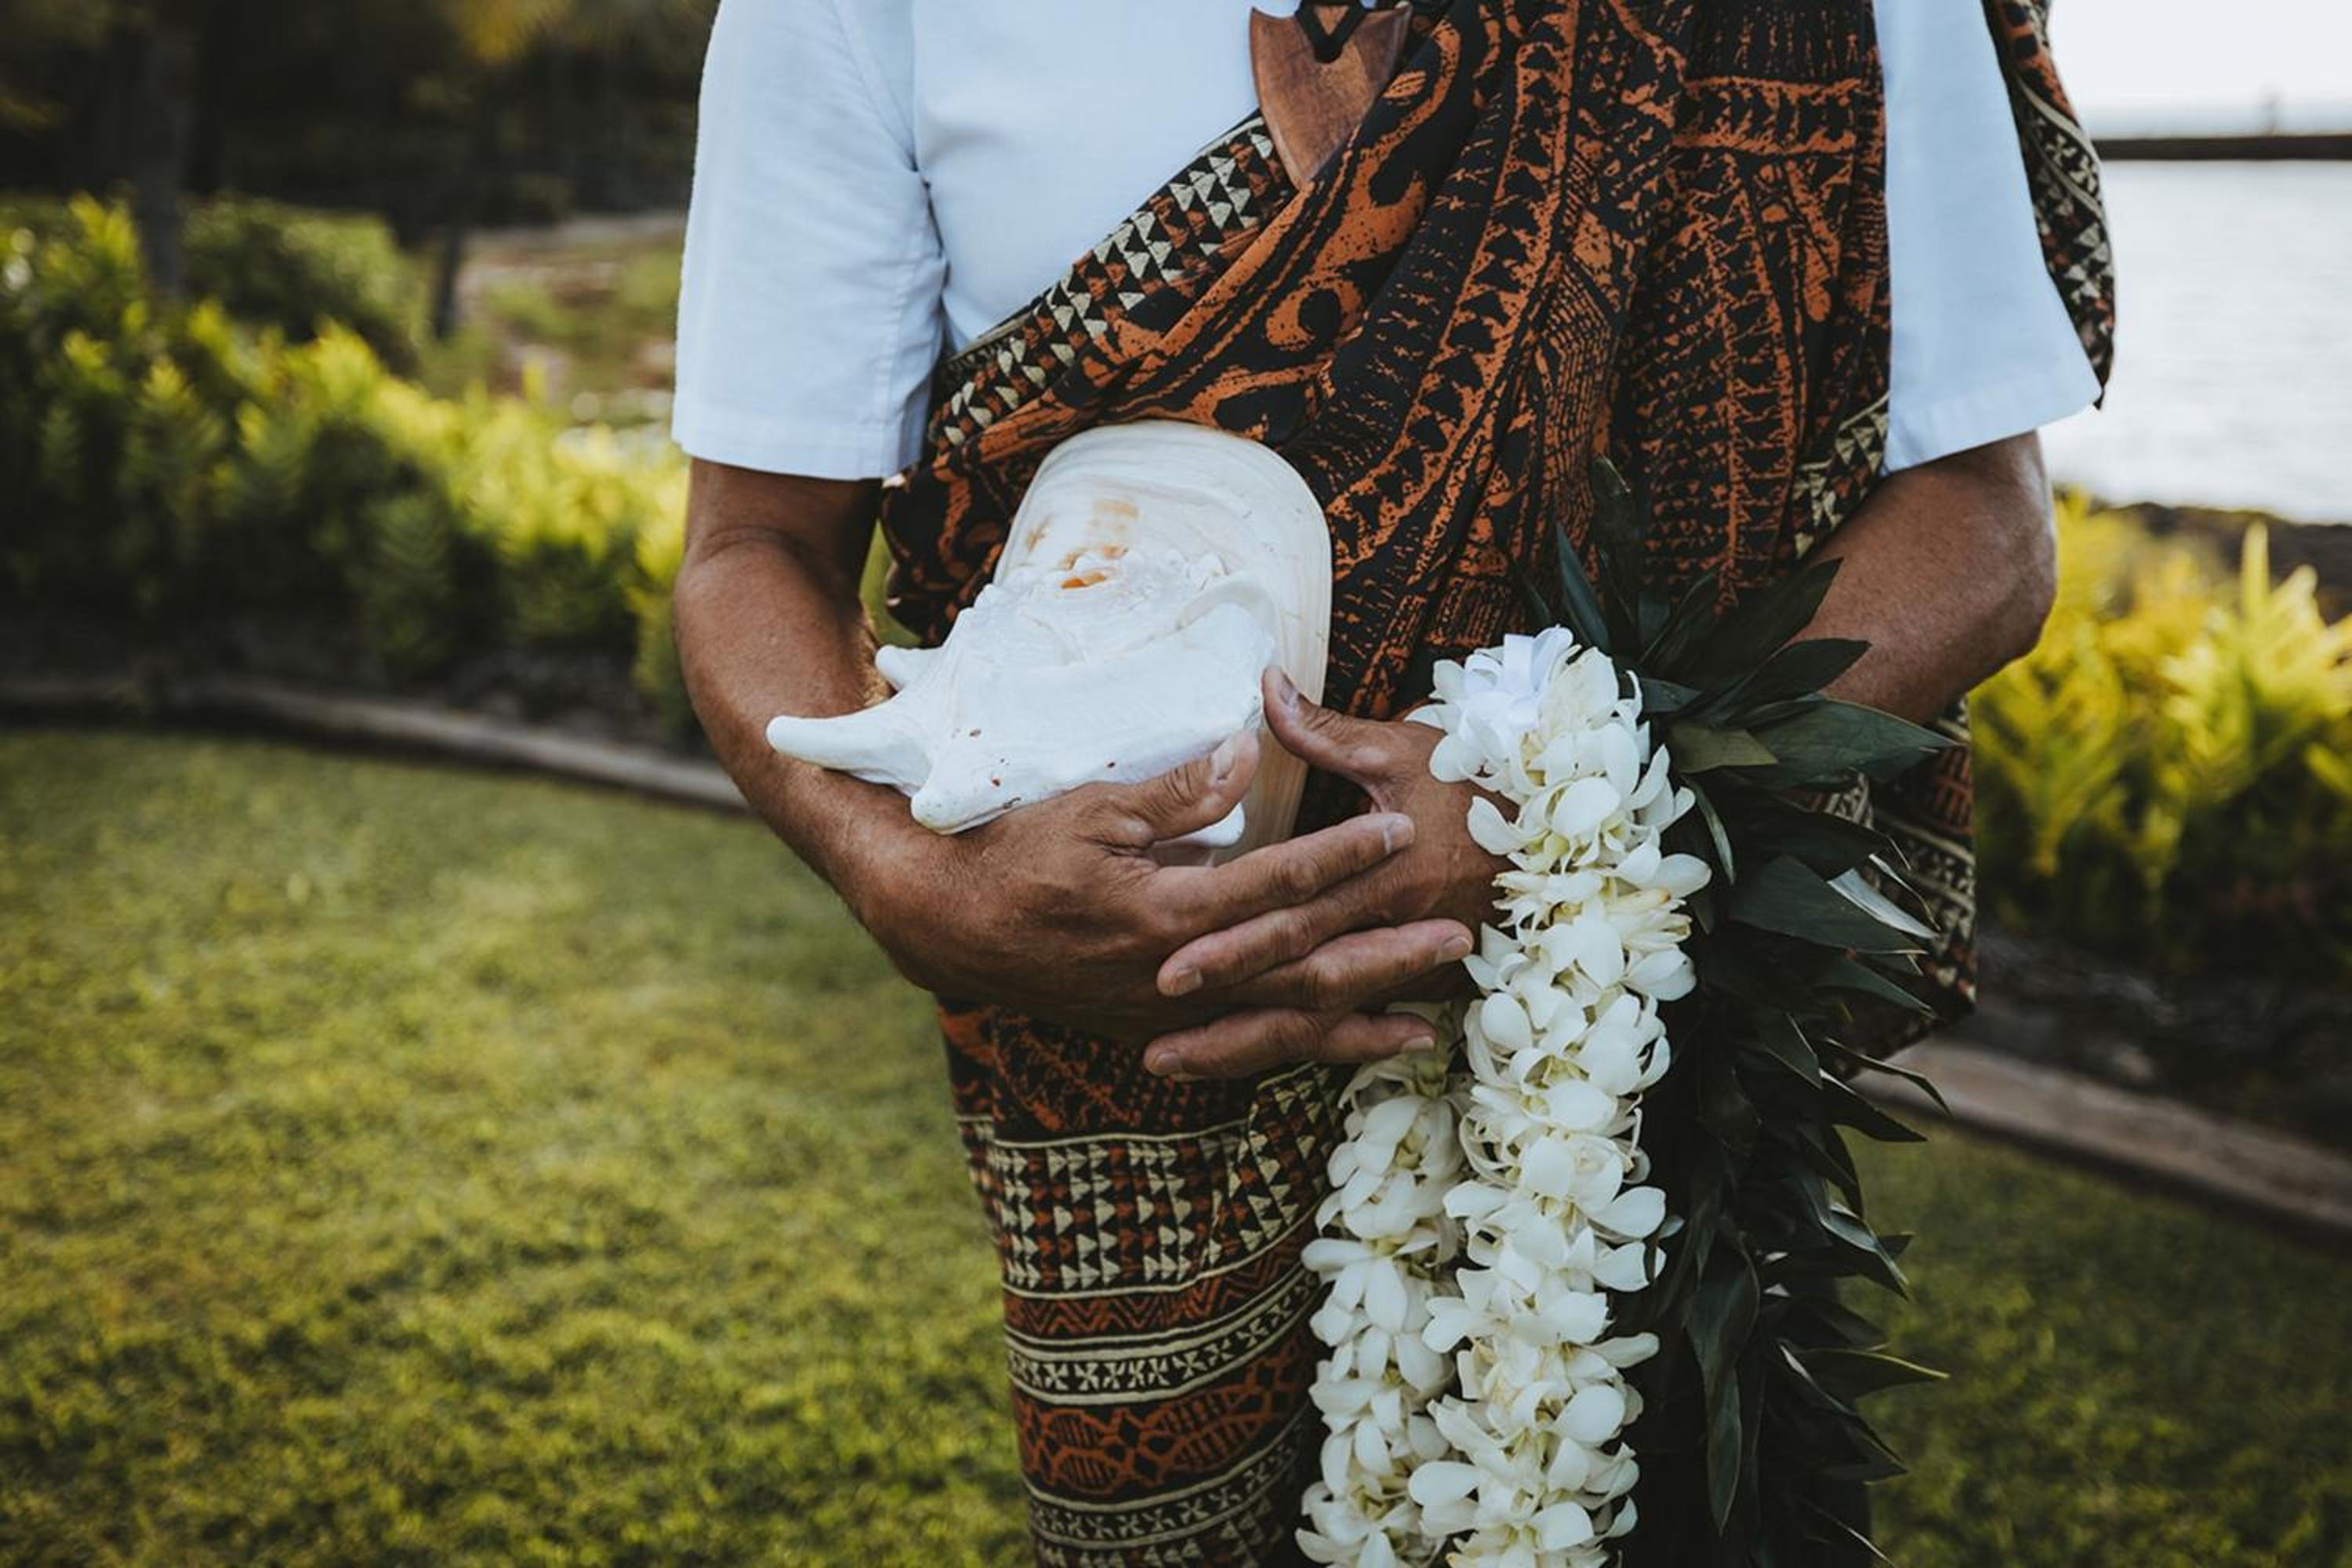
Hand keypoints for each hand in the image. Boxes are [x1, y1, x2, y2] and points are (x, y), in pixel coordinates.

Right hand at [851, 729, 1474, 1048]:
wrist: (954, 929)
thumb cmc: (1018, 855)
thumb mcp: (1092, 806)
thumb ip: (1178, 788)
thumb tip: (1247, 752)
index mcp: (1166, 914)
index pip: (1275, 883)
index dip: (1342, 855)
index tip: (1400, 826)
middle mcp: (1179, 978)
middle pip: (1303, 970)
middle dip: (1384, 954)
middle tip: (1458, 936)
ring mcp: (1173, 1015)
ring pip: (1284, 1026)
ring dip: (1362, 1020)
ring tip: (1432, 1016)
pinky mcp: (1164, 1032)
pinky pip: (1251, 1047)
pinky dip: (1310, 1049)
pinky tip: (1356, 1046)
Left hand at [1139, 668, 1508, 1079]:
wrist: (1560, 832)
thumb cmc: (1476, 780)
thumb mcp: (1401, 748)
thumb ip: (1323, 730)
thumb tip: (1265, 686)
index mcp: (1386, 872)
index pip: (1297, 914)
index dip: (1235, 942)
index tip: (1170, 962)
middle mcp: (1393, 929)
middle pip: (1298, 979)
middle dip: (1225, 1006)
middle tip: (1154, 1026)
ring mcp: (1408, 968)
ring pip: (1318, 1019)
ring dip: (1245, 1044)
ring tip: (1168, 1061)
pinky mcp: (1421, 986)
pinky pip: (1348, 1027)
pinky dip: (1295, 1050)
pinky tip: (1236, 1064)